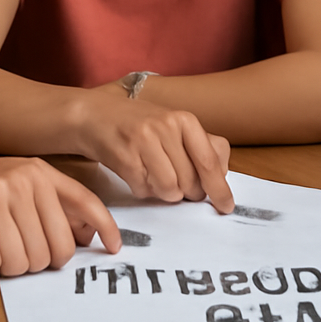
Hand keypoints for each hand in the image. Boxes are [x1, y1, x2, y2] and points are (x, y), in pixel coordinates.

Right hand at [0, 154, 121, 274]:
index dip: (105, 227)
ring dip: (3, 266)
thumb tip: (85, 236)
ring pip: (22, 260)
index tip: (114, 248)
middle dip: (34, 264)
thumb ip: (46, 208)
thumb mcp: (10, 189)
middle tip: (9, 253)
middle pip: (54, 248)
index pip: (84, 200)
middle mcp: (21, 177)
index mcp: (37, 171)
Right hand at [75, 84, 233, 212]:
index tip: (226, 206)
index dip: (219, 189)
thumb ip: (200, 147)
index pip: (209, 161)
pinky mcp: (124, 157)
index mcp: (184, 119)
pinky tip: (137, 174)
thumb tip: (222, 176)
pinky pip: (145, 190)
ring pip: (170, 189)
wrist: (94, 116)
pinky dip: (143, 189)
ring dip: (164, 193)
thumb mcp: (173, 126)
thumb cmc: (139, 125)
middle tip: (177, 185)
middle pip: (191, 181)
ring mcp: (143, 141)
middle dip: (188, 192)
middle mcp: (166, 127)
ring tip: (155, 176)